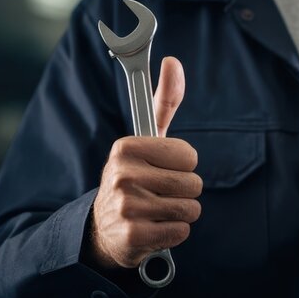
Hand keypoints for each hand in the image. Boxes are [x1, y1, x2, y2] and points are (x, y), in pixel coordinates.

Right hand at [90, 57, 202, 268]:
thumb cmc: (135, 178)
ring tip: (157, 209)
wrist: (104, 229)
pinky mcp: (133, 236)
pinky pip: (182, 230)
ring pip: (191, 208)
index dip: (183, 164)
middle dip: (185, 191)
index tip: (163, 167)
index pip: (189, 156)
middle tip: (160, 192)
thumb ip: (164, 101)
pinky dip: (175, 231)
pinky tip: (153, 227)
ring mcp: (126, 207)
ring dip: (181, 212)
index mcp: (126, 148)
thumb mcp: (147, 140)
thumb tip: (173, 61)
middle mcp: (121, 175)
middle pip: (194, 184)